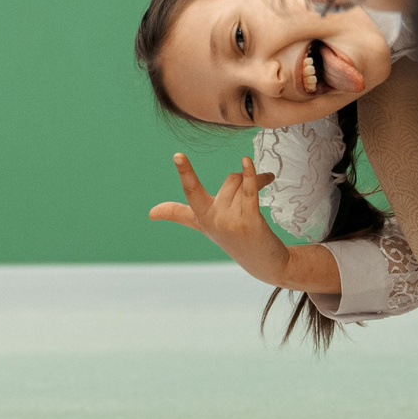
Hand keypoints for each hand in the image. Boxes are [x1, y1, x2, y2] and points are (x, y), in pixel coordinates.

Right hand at [148, 153, 287, 283]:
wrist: (265, 263)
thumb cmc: (234, 240)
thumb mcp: (204, 226)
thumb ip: (179, 214)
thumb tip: (150, 213)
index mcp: (202, 217)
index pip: (190, 193)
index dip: (185, 173)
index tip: (178, 155)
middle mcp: (213, 220)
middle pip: (230, 181)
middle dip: (243, 179)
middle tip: (256, 173)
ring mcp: (230, 222)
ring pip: (244, 185)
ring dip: (259, 181)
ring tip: (266, 188)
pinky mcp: (249, 222)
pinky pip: (250, 191)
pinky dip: (252, 176)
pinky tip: (251, 165)